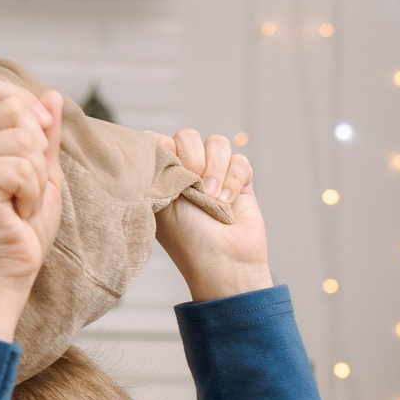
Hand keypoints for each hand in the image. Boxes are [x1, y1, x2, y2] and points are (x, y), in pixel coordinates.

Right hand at [0, 79, 64, 341]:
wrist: (5, 274)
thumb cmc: (21, 230)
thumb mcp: (42, 175)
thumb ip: (46, 136)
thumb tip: (51, 95)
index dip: (26, 106)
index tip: (39, 142)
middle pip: (16, 109)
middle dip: (39, 150)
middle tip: (26, 187)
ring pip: (25, 140)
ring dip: (37, 178)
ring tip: (20, 203)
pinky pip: (22, 167)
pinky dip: (31, 193)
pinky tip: (16, 212)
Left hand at [149, 129, 271, 300]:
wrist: (224, 263)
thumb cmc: (187, 239)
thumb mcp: (162, 201)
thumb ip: (158, 168)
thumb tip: (160, 139)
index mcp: (163, 178)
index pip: (158, 140)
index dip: (163, 147)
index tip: (167, 167)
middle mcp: (188, 173)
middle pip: (188, 136)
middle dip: (192, 157)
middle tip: (195, 186)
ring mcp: (216, 176)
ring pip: (217, 143)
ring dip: (216, 168)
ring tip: (214, 197)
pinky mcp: (241, 182)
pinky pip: (240, 160)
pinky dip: (235, 179)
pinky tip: (229, 201)